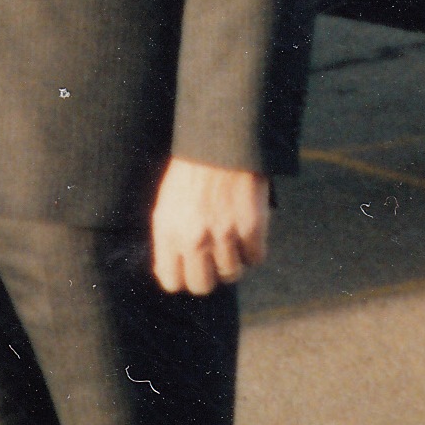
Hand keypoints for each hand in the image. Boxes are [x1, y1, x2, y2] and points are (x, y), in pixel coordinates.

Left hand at [148, 157, 268, 296]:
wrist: (223, 139)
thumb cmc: (193, 170)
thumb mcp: (168, 203)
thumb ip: (169, 239)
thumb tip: (172, 271)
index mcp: (168, 231)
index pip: (172, 282)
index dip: (184, 276)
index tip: (193, 266)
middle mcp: (193, 238)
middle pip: (202, 286)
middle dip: (210, 275)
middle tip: (216, 259)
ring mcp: (224, 235)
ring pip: (232, 275)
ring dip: (235, 261)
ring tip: (235, 242)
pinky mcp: (251, 227)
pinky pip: (256, 258)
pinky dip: (255, 249)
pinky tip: (250, 233)